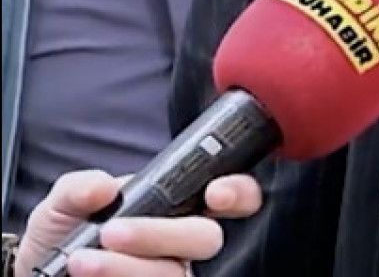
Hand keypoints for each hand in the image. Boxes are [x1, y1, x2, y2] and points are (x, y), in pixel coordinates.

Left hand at [16, 170, 261, 276]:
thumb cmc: (62, 235)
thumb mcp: (63, 203)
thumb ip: (80, 187)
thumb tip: (104, 187)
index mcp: (178, 205)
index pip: (232, 196)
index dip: (239, 193)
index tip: (215, 194)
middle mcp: (181, 244)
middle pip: (207, 239)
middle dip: (163, 234)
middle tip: (113, 232)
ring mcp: (168, 274)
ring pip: (176, 274)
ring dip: (128, 267)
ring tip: (80, 261)